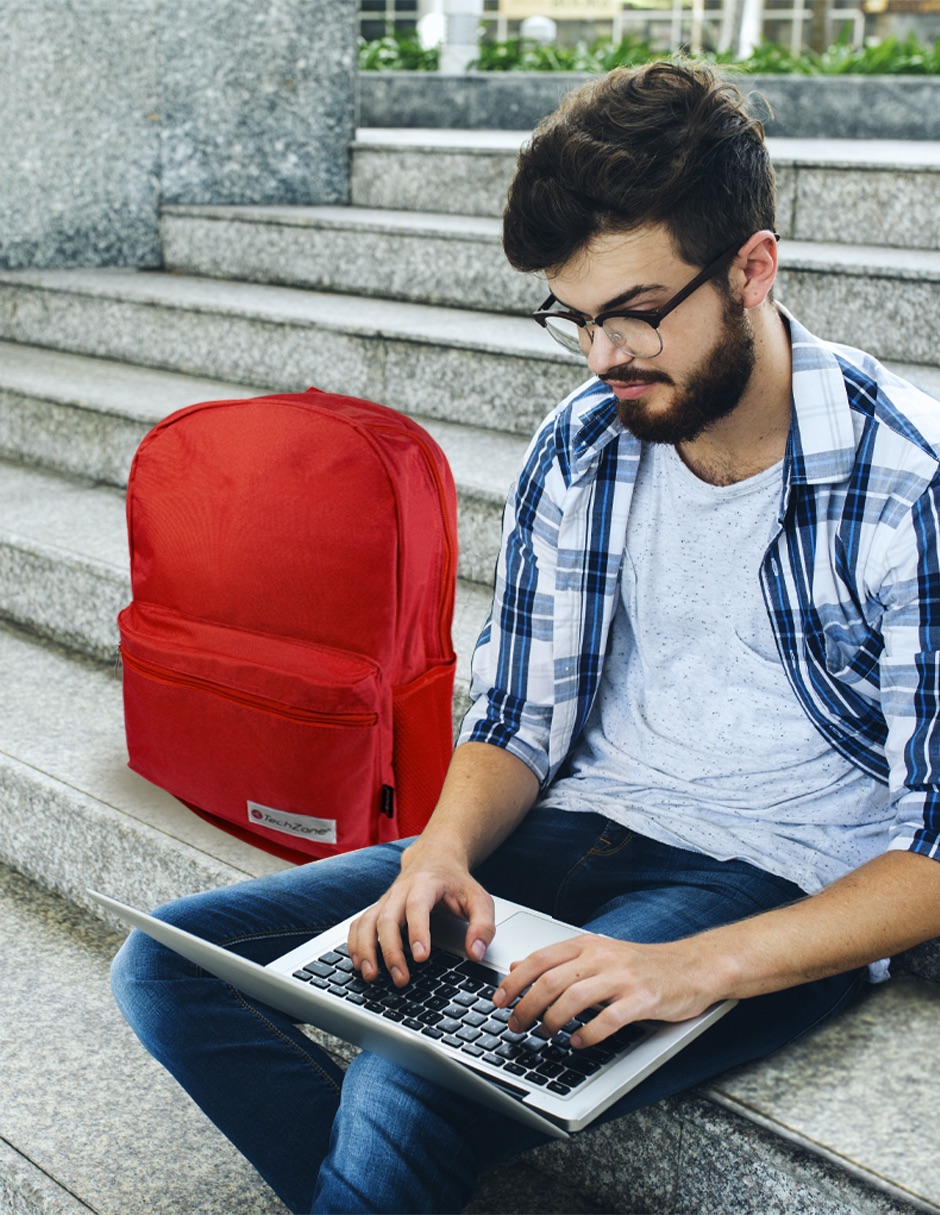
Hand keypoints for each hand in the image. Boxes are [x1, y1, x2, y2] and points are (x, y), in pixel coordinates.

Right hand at [346, 843, 495, 987]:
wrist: (435, 858)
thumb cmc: (456, 882)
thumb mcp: (479, 899)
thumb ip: (482, 925)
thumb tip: (476, 954)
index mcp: (426, 884)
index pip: (417, 907)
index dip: (417, 932)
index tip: (421, 958)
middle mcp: (400, 891)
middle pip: (387, 918)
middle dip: (390, 950)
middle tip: (401, 978)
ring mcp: (386, 900)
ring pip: (367, 922)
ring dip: (365, 949)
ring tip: (371, 976)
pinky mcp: (377, 909)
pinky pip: (358, 925)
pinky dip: (354, 944)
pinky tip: (359, 964)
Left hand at [492, 933, 715, 1047]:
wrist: (691, 966)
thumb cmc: (642, 964)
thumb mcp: (597, 953)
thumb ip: (559, 960)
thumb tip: (519, 966)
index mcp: (587, 944)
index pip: (539, 960)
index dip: (514, 981)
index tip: (498, 1000)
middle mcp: (601, 957)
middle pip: (550, 981)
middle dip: (526, 1006)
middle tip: (515, 1025)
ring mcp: (622, 977)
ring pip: (573, 998)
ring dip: (551, 1021)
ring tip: (544, 1035)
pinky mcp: (642, 999)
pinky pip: (608, 1019)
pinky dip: (588, 1034)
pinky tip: (578, 1043)